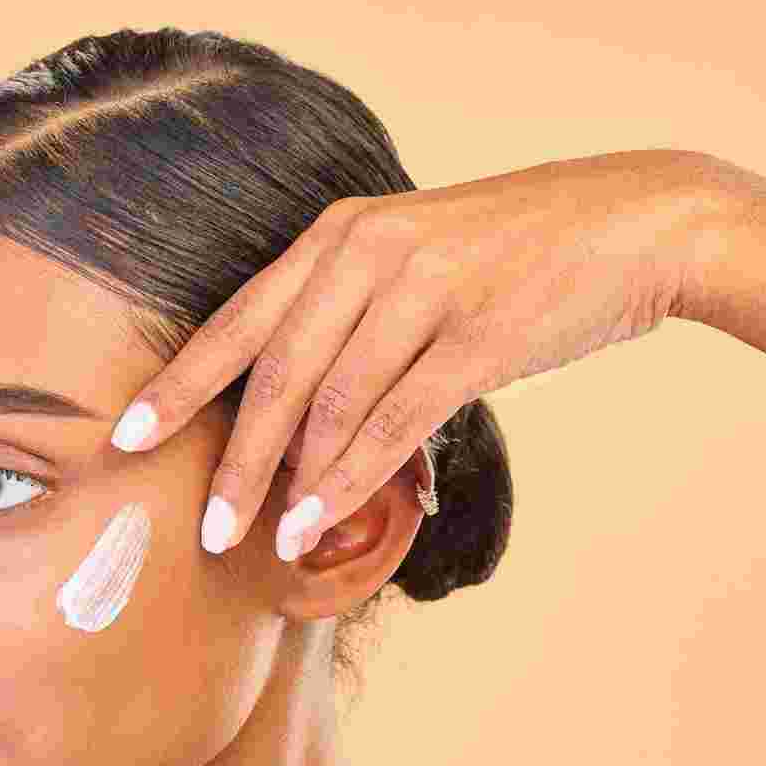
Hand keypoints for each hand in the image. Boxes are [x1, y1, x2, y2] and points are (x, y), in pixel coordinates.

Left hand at [107, 148, 724, 560]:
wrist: (638, 224)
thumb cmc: (521, 256)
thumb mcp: (420, 261)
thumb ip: (354, 316)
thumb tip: (301, 416)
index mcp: (342, 234)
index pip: (240, 319)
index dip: (179, 384)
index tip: (128, 437)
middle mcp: (368, 253)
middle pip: (273, 374)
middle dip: (232, 460)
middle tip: (205, 530)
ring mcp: (423, 291)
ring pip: (330, 406)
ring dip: (292, 485)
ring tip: (267, 541)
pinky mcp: (478, 336)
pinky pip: (393, 422)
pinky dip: (350, 479)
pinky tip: (321, 518)